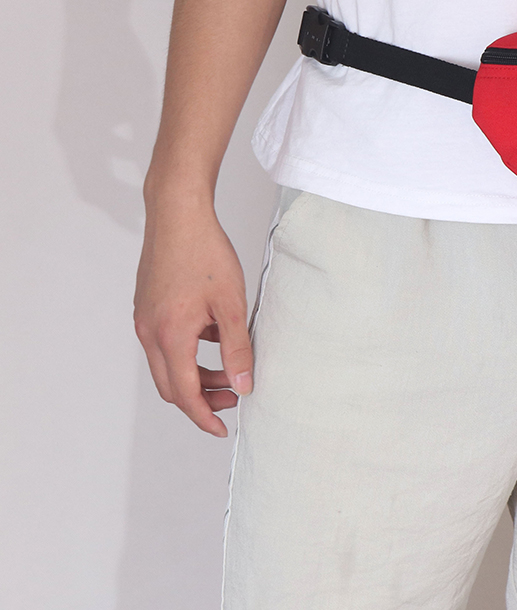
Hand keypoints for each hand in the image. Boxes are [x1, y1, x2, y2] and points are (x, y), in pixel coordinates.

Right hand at [134, 189, 252, 436]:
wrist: (177, 215)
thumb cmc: (204, 252)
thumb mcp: (231, 303)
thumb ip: (237, 347)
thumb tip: (244, 383)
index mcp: (171, 335)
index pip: (185, 393)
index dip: (204, 416)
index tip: (222, 429)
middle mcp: (150, 332)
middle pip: (171, 385)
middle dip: (201, 399)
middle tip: (233, 398)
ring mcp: (144, 320)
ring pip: (167, 365)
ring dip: (196, 375)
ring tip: (229, 370)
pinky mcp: (147, 307)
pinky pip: (164, 343)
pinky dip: (188, 352)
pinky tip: (215, 337)